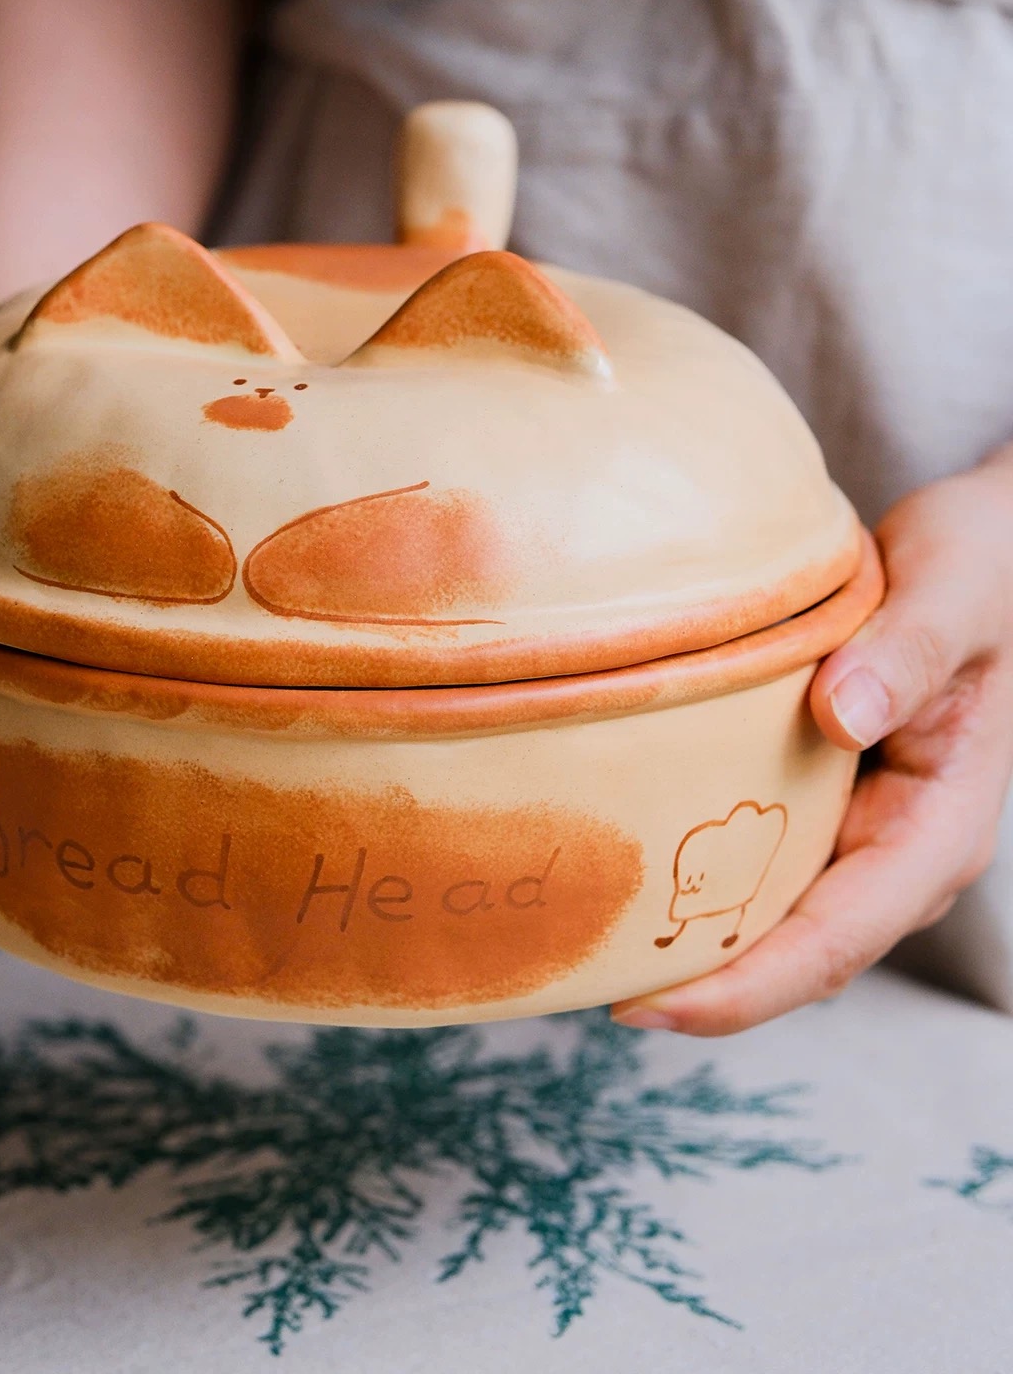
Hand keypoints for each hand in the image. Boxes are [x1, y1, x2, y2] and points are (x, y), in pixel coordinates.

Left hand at [612, 447, 1012, 1035]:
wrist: (990, 545)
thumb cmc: (978, 562)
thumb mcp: (952, 588)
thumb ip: (907, 651)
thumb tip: (842, 716)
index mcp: (942, 827)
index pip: (838, 940)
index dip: (744, 987)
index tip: (648, 1005)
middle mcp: (901, 851)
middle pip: (795, 955)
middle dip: (699, 985)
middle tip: (579, 983)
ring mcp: (863, 833)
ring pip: (775, 920)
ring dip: (695, 940)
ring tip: (586, 946)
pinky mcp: (828, 801)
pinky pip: (763, 862)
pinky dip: (702, 877)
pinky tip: (628, 866)